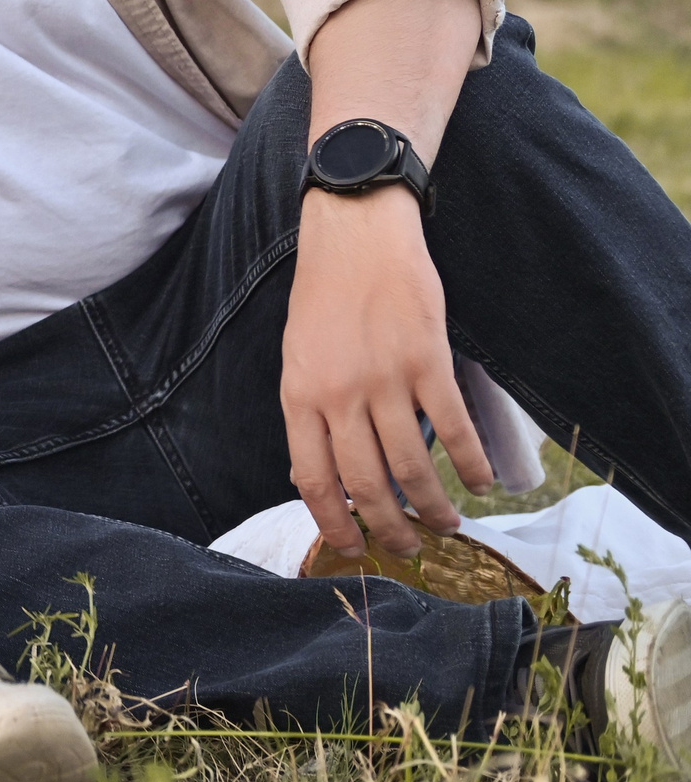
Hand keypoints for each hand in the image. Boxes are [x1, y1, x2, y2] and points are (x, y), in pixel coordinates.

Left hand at [281, 185, 489, 558]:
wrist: (355, 234)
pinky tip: (483, 482)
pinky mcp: (427, 360)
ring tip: (449, 523)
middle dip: (391, 528)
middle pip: (367, 484)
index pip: (312, 479)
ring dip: (435, 506)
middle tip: (410, 548)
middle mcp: (338, 395)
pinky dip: (472, 464)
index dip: (334, 522)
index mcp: (298, 395)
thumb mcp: (297, 356)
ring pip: (413, 466)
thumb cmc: (324, 295)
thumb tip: (328, 472)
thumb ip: (310, 411)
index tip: (353, 547)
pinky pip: (454, 428)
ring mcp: (384, 379)